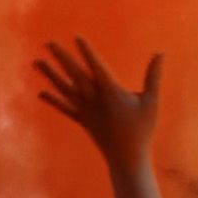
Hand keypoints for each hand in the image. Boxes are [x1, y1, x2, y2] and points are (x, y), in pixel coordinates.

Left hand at [35, 38, 161, 165]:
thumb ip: (153, 77)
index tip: (77, 38)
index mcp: (111, 93)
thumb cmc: (142, 129)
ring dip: (50, 75)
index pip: (96, 68)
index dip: (87, 53)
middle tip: (49, 43)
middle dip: (62, 58)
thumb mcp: (152, 101)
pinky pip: (64, 109)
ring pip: (65, 89)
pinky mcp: (83, 121)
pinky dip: (53, 100)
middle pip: (75, 75)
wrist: (126, 158)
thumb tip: (160, 54)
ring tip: (37, 61)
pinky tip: (41, 92)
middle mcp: (94, 100)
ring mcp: (85, 111)